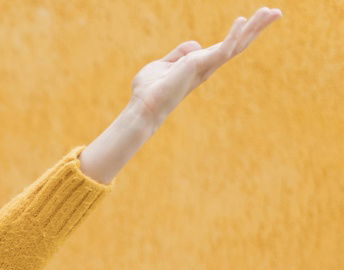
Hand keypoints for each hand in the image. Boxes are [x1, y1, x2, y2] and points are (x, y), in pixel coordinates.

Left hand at [128, 7, 282, 123]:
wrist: (143, 106)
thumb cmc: (149, 90)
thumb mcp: (163, 65)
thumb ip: (178, 54)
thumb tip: (196, 44)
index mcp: (201, 64)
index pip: (226, 45)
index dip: (240, 32)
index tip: (252, 18)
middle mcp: (207, 65)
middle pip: (239, 43)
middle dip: (257, 28)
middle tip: (276, 12)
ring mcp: (205, 66)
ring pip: (237, 44)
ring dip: (254, 27)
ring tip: (271, 12)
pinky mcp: (200, 65)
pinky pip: (222, 48)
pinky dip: (232, 35)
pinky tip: (241, 20)